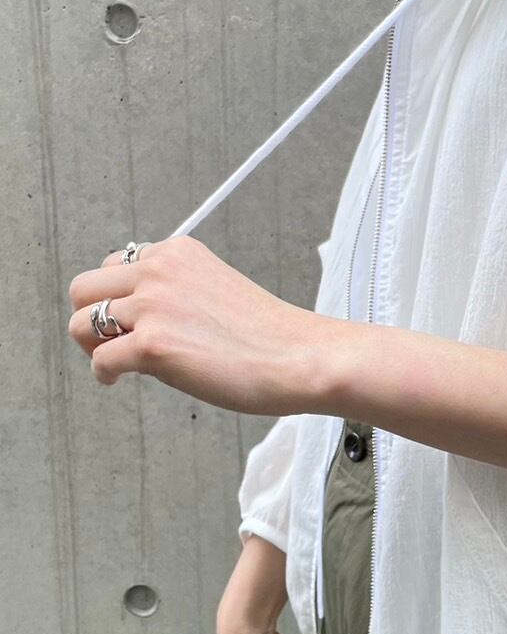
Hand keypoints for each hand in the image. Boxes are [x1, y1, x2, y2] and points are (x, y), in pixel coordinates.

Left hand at [66, 235, 319, 413]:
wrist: (299, 357)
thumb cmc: (269, 334)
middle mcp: (159, 271)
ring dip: (93, 347)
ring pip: (81, 323)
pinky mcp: (152, 345)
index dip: (118, 297)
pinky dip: (105, 374)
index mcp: (178, 253)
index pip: (115, 265)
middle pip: (84, 288)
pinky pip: (100, 360)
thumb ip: (176, 290)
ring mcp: (154, 307)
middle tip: (110, 342)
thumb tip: (139, 317)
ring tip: (116, 363)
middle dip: (91, 317)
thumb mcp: (216, 287)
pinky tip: (120, 380)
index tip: (131, 320)